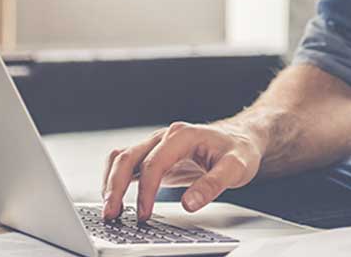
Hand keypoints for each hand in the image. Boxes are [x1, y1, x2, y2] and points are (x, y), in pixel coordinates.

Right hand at [101, 121, 262, 221]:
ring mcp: (157, 145)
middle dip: (115, 186)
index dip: (145, 191)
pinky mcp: (155, 156)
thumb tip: (189, 203)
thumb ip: (213, 184)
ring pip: (122, 158)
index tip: (144, 214)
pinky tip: (115, 199)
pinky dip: (116, 179)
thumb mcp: (236, 167)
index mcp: (182, 136)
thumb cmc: (240, 150)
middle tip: (111, 214)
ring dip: (110, 182)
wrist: (242, 138)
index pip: (154, 163)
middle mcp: (165, 137)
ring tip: (109, 209)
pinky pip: (128, 164)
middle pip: (128, 157)